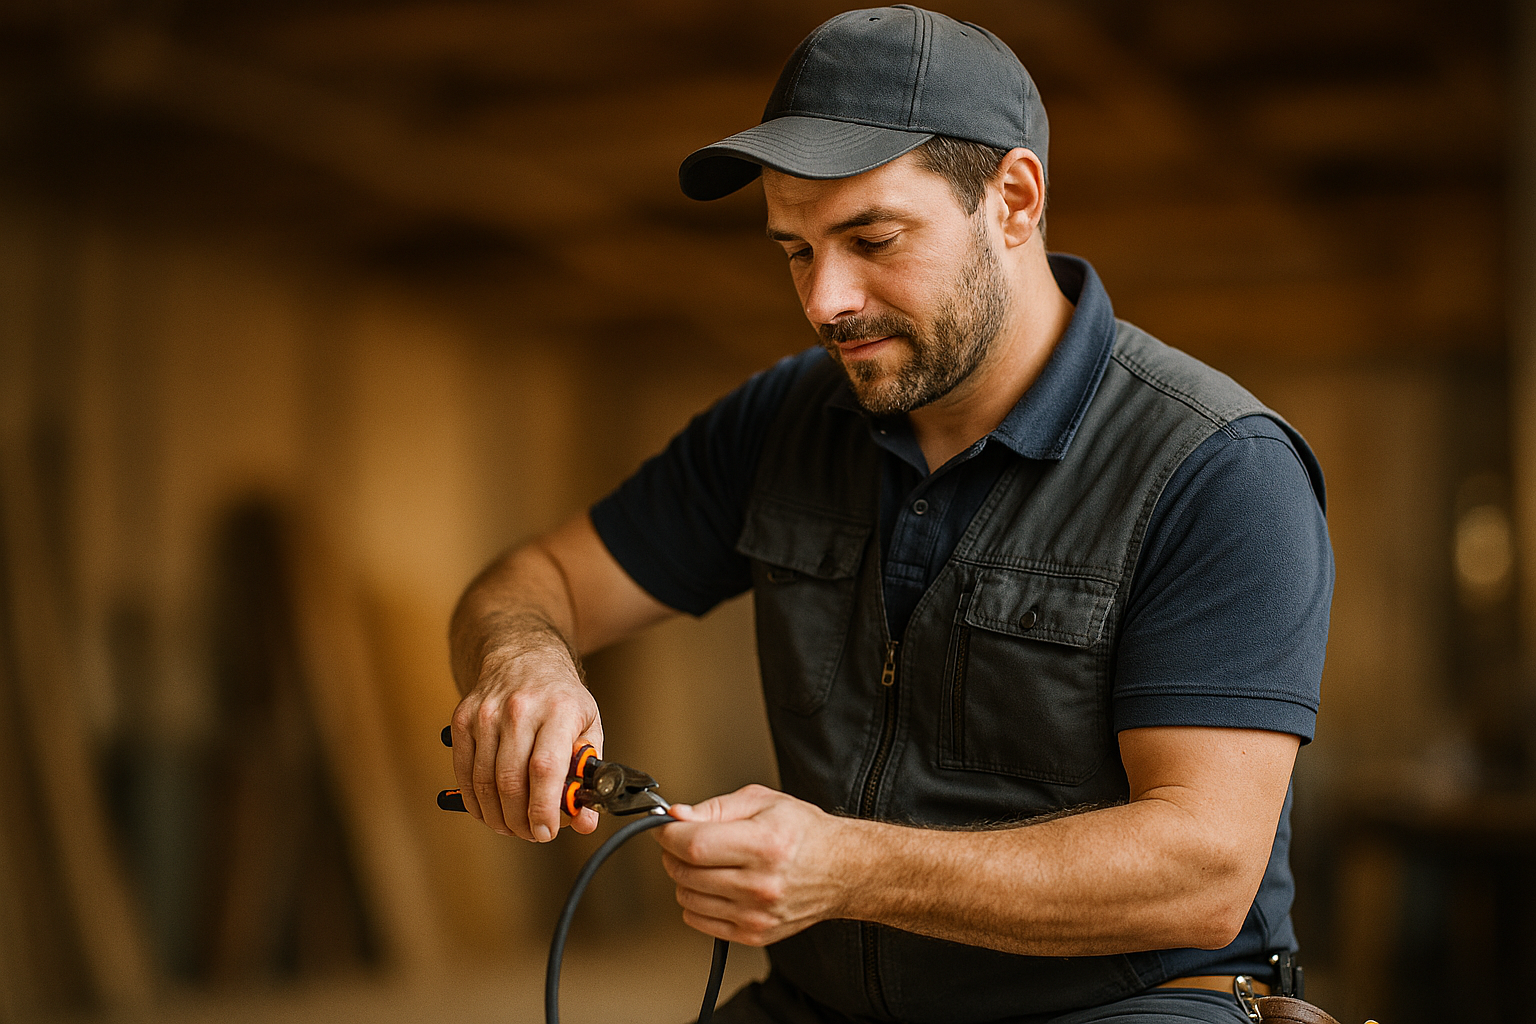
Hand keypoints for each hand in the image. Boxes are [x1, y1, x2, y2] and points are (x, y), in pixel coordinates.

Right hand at [449, 632, 601, 841]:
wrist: (522, 655)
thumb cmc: (561, 698)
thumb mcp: (588, 727)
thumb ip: (588, 776)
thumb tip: (584, 821)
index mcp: (559, 710)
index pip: (546, 768)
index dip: (544, 808)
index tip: (547, 831)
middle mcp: (520, 709)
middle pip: (511, 780)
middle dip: (520, 820)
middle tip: (531, 834)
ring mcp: (487, 713)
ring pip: (485, 781)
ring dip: (497, 816)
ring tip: (512, 827)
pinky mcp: (462, 719)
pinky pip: (464, 771)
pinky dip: (474, 800)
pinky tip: (488, 811)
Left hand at [657, 785, 855, 945]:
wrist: (843, 870)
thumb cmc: (805, 833)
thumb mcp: (763, 802)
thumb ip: (715, 808)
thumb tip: (677, 816)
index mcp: (764, 845)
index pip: (694, 845)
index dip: (669, 835)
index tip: (666, 827)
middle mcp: (761, 884)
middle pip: (686, 873)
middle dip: (673, 853)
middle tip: (684, 840)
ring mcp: (756, 914)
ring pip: (688, 898)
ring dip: (684, 878)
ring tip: (706, 863)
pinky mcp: (754, 934)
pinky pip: (699, 921)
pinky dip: (696, 902)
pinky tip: (714, 885)